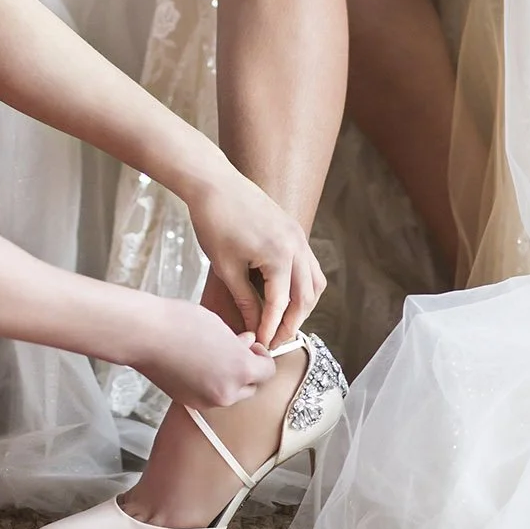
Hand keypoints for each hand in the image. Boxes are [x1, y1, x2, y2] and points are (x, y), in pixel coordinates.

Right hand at [130, 298, 275, 408]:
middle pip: (252, 387)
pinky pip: (210, 397)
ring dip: (228, 379)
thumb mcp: (220, 325)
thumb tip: (247, 345)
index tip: (252, 347)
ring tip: (212, 357)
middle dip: (247, 370)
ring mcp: (208, 401)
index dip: (262, 356)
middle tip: (234, 350)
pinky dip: (210, 385)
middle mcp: (228, 391)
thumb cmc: (181, 323)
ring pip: (230, 394)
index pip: (268, 371)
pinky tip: (197, 366)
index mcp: (241, 369)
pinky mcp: (190, 403)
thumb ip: (238, 341)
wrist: (147, 335)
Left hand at [186, 167, 325, 347]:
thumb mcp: (226, 267)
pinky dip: (304, 284)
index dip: (271, 329)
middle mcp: (296, 246)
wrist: (215, 183)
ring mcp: (299, 236)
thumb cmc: (214, 222)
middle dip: (292, 323)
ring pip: (314, 282)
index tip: (262, 345)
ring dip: (303, 305)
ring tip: (284, 322)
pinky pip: (309, 264)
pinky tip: (288, 294)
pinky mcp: (294, 229)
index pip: (280, 305)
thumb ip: (244, 300)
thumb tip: (255, 327)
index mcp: (279, 256)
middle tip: (275, 341)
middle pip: (305, 297)